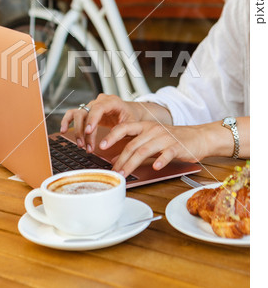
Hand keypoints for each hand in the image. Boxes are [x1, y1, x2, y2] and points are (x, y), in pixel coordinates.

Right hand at [60, 94, 143, 151]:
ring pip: (78, 114)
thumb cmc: (132, 117)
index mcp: (112, 101)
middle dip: (84, 131)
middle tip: (87, 147)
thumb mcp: (131, 124)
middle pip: (86, 113)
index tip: (88, 132)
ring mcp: (92, 105)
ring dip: (77, 130)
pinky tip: (63, 130)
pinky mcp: (87, 111)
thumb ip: (120, 132)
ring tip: (81, 145)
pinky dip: (66, 121)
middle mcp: (99, 101)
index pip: (99, 108)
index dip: (92, 119)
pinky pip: (73, 113)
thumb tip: (106, 143)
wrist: (131, 112)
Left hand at [99, 121, 215, 176]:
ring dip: (132, 163)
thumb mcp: (152, 139)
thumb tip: (118, 158)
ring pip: (144, 150)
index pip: (124, 128)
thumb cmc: (174, 139)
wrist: (198, 137)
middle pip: (132, 144)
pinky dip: (160, 160)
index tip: (101, 145)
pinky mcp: (176, 147)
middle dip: (120, 159)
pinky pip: (166, 153)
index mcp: (145, 126)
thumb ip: (136, 147)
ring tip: (124, 174)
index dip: (112, 136)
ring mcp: (164, 138)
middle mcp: (153, 130)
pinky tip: (155, 166)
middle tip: (113, 171)